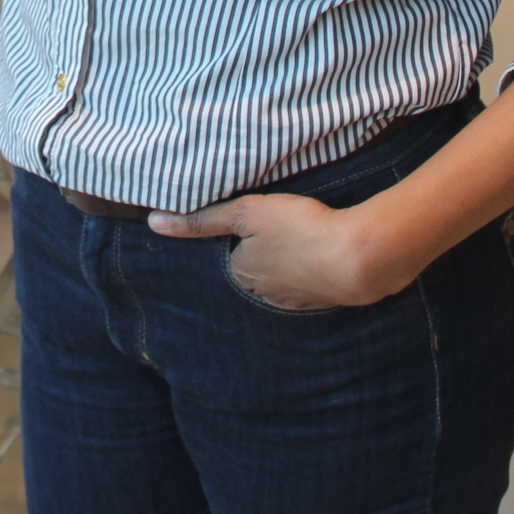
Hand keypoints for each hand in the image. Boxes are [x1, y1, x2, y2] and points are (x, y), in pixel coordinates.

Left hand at [149, 191, 414, 312]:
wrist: (359, 257)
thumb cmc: (300, 228)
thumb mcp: (246, 211)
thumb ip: (201, 219)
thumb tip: (153, 222)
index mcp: (241, 272)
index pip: (230, 255)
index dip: (242, 234)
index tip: (258, 220)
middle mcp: (263, 294)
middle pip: (255, 270)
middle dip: (264, 254)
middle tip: (283, 228)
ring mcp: (296, 301)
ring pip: (283, 280)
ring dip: (290, 264)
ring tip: (304, 240)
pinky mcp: (324, 301)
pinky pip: (310, 286)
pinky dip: (314, 272)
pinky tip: (324, 256)